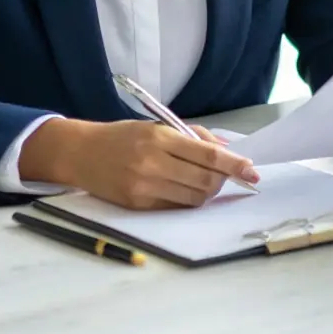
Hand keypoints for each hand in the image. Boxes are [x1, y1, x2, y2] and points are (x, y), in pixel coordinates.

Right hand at [19, 118, 260, 209]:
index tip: (252, 170)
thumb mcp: (157, 126)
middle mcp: (152, 164)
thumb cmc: (123, 135)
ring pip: (194, 198)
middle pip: (205, 181)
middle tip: (227, 175)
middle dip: (223, 180)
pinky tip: (184, 190)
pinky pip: (175, 207)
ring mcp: (144, 187)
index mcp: (159, 139)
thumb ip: (194, 137)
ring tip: (205, 182)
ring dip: (208, 192)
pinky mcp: (138, 205)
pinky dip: (188, 200)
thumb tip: (227, 152)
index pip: (207, 156)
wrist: (81, 153)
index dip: (234, 165)